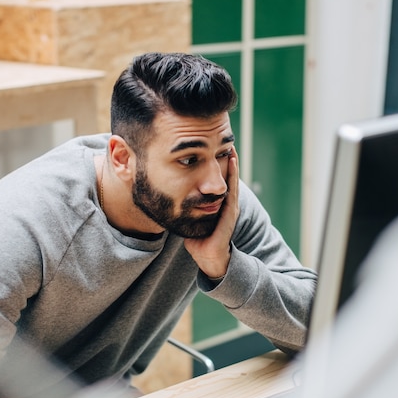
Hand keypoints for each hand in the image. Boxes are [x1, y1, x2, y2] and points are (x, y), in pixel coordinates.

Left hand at [184, 147, 239, 278]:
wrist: (209, 258)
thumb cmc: (199, 241)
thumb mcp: (189, 218)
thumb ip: (181, 207)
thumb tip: (165, 196)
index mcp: (216, 203)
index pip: (215, 179)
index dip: (214, 163)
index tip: (209, 147)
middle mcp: (225, 202)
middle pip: (225, 176)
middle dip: (224, 158)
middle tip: (223, 140)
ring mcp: (229, 206)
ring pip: (231, 179)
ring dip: (232, 162)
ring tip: (231, 145)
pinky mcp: (230, 212)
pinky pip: (232, 189)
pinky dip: (233, 175)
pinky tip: (232, 162)